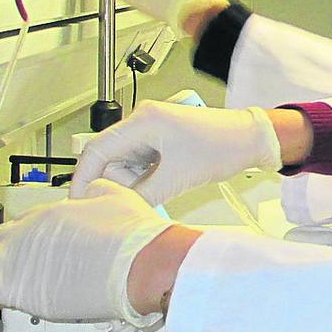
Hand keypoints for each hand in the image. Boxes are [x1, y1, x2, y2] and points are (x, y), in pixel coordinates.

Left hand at [0, 179, 171, 325]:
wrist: (134, 266)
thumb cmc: (129, 237)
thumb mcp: (116, 195)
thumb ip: (96, 190)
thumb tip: (91, 188)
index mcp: (46, 213)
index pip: (22, 222)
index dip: (26, 234)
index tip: (32, 243)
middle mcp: (25, 234)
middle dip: (3, 250)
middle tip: (14, 263)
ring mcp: (15, 262)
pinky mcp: (13, 291)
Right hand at [72, 102, 282, 206]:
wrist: (252, 139)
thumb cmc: (222, 147)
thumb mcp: (178, 177)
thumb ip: (142, 195)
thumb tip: (117, 210)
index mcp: (143, 121)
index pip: (96, 150)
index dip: (83, 178)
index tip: (79, 203)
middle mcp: (142, 121)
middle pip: (108, 158)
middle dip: (115, 183)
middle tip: (134, 200)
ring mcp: (151, 130)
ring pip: (123, 163)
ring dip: (132, 183)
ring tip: (159, 189)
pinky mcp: (161, 140)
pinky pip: (139, 163)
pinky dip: (143, 179)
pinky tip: (160, 186)